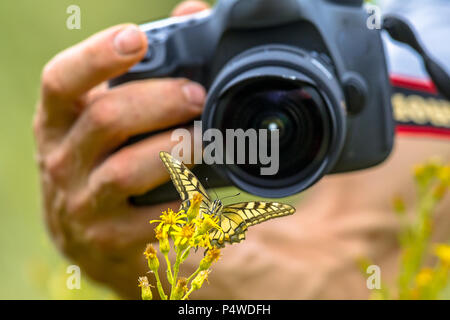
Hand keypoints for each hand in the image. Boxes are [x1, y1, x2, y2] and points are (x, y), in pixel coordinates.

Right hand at [33, 1, 209, 297]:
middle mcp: (61, 160)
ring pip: (131, 169)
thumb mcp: (102, 119)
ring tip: (207, 139)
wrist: (86, 237)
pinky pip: (155, 216)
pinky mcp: (109, 239)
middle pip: (109, 118)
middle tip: (198, 96)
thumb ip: (143, 69)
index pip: (62, 81)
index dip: (98, 56)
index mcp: (57, 122)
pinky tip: (205, 190)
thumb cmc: (103, 162)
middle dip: (162, 101)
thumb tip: (192, 13)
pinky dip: (186, 199)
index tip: (138, 39)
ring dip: (178, 148)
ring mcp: (82, 203)